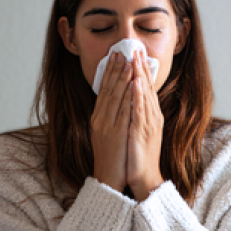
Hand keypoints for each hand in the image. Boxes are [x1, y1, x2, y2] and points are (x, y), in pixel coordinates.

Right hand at [90, 52, 132, 191]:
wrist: (108, 178)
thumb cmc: (111, 158)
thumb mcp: (107, 135)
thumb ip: (110, 118)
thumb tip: (116, 103)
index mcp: (98, 119)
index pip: (104, 91)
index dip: (109, 73)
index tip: (115, 57)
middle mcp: (100, 119)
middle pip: (107, 89)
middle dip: (115, 70)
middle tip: (120, 52)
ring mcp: (107, 125)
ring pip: (115, 97)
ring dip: (122, 78)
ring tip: (128, 62)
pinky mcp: (116, 133)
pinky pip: (122, 110)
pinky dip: (127, 96)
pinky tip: (132, 85)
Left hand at [127, 53, 164, 201]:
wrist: (144, 177)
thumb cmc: (140, 156)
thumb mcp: (139, 131)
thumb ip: (138, 115)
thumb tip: (133, 101)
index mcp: (151, 116)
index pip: (146, 88)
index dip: (142, 70)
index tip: (136, 54)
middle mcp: (152, 117)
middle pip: (146, 87)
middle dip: (141, 67)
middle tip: (136, 48)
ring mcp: (148, 124)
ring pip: (144, 95)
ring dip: (139, 76)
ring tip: (135, 59)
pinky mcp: (142, 132)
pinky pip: (140, 111)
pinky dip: (137, 95)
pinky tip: (134, 83)